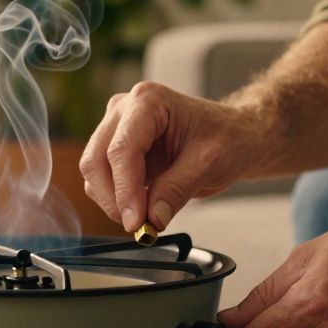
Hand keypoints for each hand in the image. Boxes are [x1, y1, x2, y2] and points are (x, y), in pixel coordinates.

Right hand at [78, 81, 251, 232]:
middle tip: (137, 226)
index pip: (122, 150)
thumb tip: (152, 218)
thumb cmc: (226, 138)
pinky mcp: (115, 149)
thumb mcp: (210, 164)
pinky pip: (102, 180)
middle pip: (96, 160)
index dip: (125, 190)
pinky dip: (116, 200)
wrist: (233, 136)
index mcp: (148, 101)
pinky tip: (142, 207)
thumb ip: (177, 190)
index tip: (135, 222)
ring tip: (146, 217)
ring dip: (113, 201)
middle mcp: (124, 110)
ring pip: (94, 172)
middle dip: (113, 198)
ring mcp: (116, 128)